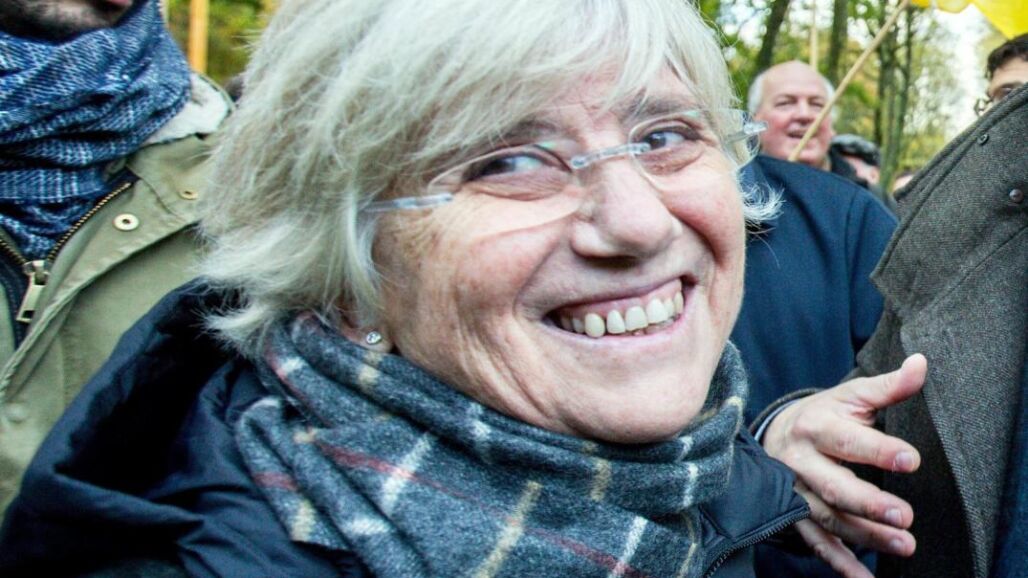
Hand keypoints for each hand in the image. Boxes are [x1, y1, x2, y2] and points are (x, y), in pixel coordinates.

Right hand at [764, 354, 927, 574]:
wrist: (775, 432)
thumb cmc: (824, 413)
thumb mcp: (851, 395)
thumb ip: (887, 386)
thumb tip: (921, 364)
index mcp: (816, 426)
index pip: (848, 440)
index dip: (879, 450)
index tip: (912, 460)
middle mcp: (801, 460)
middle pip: (834, 485)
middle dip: (869, 503)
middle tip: (905, 516)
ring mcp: (795, 489)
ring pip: (826, 517)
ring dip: (863, 535)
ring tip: (903, 545)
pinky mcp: (793, 513)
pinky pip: (814, 542)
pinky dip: (837, 562)